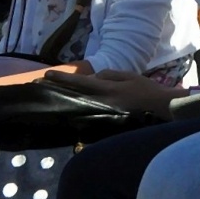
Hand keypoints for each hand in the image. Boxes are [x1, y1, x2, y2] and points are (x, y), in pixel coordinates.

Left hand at [43, 70, 177, 118]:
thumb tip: (93, 78)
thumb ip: (110, 75)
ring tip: (49, 96)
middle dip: (56, 90)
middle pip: (74, 96)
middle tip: (38, 85)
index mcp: (107, 89)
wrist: (161, 109)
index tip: (46, 74)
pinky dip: (74, 111)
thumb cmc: (147, 90)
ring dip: (63, 100)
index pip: (80, 82)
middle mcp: (101, 103)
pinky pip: (85, 115)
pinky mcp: (103, 123)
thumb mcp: (130, 76)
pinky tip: (65, 110)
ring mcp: (101, 115)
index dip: (63, 78)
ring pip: (76, 106)